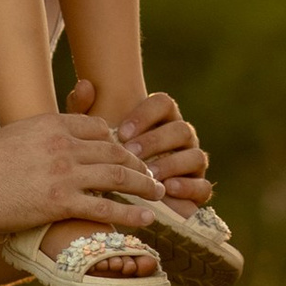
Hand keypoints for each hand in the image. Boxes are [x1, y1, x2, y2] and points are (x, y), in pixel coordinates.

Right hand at [0, 108, 163, 237]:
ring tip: (160, 194)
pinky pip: (105, 206)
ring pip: (118, 176)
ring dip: (144, 185)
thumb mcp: (16, 134)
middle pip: (115, 150)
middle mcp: (64, 145)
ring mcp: (65, 173)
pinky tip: (146, 218)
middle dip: (139, 163)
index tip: (125, 153)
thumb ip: (41, 136)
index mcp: (53, 124)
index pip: (98, 127)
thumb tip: (51, 145)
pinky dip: (130, 213)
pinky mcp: (61, 202)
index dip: (117, 141)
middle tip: (152, 175)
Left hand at [70, 76, 211, 207]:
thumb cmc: (102, 161)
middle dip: (156, 141)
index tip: (121, 132)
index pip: (163, 103)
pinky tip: (167, 189)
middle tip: (131, 153)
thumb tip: (84, 85)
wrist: (115, 200)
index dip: (145, 115)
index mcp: (161, 119)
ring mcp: (192, 163)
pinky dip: (188, 187)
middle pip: (181, 129)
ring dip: (172, 164)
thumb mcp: (88, 137)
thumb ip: (82, 110)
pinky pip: (203, 186)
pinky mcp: (197, 190)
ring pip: (195, 155)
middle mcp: (181, 138)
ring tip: (149, 174)